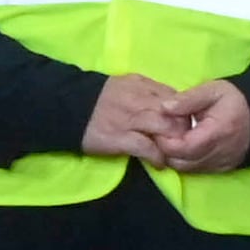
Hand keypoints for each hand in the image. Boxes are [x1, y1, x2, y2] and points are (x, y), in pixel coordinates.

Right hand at [79, 74, 194, 160]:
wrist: (64, 107)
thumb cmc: (97, 99)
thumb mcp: (124, 86)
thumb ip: (147, 92)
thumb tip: (171, 105)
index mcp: (141, 85)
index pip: (176, 98)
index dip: (185, 114)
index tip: (184, 126)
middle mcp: (139, 100)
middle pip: (176, 114)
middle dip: (184, 130)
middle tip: (183, 143)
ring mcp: (129, 119)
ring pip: (165, 129)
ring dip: (174, 144)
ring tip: (173, 154)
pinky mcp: (119, 137)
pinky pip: (147, 148)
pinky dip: (157, 157)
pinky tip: (159, 163)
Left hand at [154, 80, 249, 174]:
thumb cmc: (235, 100)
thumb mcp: (213, 91)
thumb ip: (188, 99)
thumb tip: (163, 107)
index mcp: (216, 133)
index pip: (181, 147)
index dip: (164, 140)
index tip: (159, 127)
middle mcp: (219, 154)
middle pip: (180, 162)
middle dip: (165, 149)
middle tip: (162, 132)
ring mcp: (221, 164)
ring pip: (186, 169)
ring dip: (174, 156)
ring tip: (173, 137)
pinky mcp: (222, 169)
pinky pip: (196, 170)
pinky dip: (185, 160)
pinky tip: (184, 145)